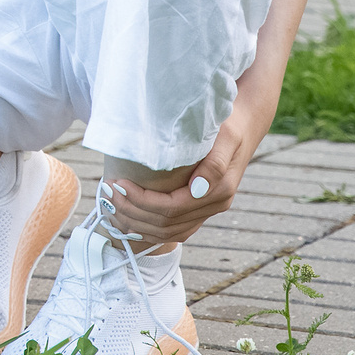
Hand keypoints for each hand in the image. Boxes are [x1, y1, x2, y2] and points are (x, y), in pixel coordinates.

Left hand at [100, 93, 274, 248]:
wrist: (246, 122)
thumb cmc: (229, 122)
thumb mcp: (225, 136)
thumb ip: (215, 162)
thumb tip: (198, 188)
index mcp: (219, 190)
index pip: (172, 208)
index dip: (141, 201)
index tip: (118, 184)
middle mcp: (215, 204)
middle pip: (167, 224)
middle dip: (133, 212)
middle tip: (108, 193)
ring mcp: (209, 208)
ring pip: (170, 232)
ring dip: (138, 223)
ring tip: (112, 205)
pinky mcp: (202, 207)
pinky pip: (175, 228)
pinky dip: (150, 227)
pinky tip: (130, 217)